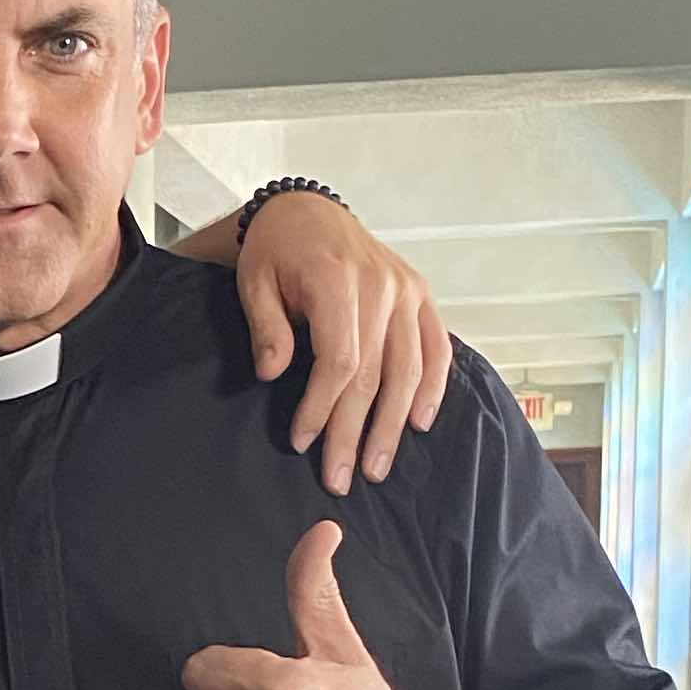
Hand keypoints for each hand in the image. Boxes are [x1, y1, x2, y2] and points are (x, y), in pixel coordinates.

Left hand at [231, 192, 451, 493]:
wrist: (308, 211)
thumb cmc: (276, 251)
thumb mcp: (254, 282)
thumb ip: (266, 327)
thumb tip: (272, 374)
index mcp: (338, 279)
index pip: (338, 360)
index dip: (321, 407)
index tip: (302, 442)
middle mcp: (382, 285)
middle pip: (374, 373)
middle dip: (355, 432)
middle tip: (341, 478)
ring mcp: (407, 289)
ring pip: (408, 368)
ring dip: (393, 423)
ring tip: (378, 467)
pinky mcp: (420, 294)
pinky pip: (436, 347)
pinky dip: (432, 386)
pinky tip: (420, 422)